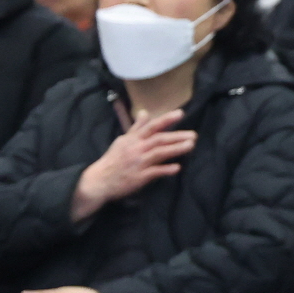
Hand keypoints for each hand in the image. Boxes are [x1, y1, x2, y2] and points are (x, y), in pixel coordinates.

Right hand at [68, 108, 195, 221]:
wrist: (99, 180)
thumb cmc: (113, 160)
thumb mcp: (123, 141)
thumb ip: (136, 128)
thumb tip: (145, 112)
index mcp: (133, 139)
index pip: (151, 126)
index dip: (166, 119)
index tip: (181, 114)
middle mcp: (136, 149)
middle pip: (159, 139)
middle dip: (177, 136)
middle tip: (194, 134)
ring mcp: (138, 163)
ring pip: (159, 153)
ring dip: (176, 149)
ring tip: (191, 146)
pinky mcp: (139, 177)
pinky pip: (154, 172)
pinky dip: (166, 169)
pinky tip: (178, 167)